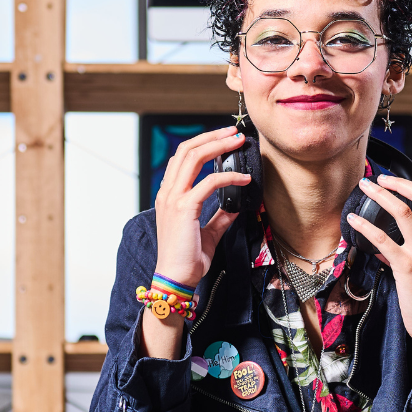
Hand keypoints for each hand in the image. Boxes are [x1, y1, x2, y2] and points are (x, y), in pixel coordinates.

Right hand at [151, 126, 250, 288]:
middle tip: (234, 132)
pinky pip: (209, 183)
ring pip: (193, 157)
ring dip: (219, 145)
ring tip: (238, 142)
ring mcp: (173, 199)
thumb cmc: (188, 258)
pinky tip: (244, 179)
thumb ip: (220, 216)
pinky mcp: (184, 208)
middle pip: (187, 149)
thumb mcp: (208, 233)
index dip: (203, 143)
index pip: (182, 158)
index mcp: (169, 195)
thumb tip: (236, 205)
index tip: (224, 139)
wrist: (177, 278)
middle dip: (212, 136)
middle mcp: (167, 193)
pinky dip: (229, 177)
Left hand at [348, 175, 411, 409]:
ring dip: (381, 195)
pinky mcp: (407, 267)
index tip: (400, 182)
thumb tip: (384, 245)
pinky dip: (365, 225)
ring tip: (365, 188)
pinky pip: (382, 239)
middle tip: (380, 178)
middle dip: (400, 182)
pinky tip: (352, 220)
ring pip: (403, 212)